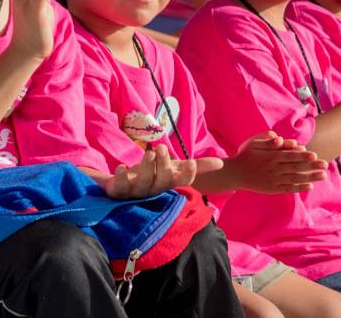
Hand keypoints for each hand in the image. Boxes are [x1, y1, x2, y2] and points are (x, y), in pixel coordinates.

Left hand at [104, 144, 222, 198]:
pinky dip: (120, 177)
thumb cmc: (154, 175)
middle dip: (163, 165)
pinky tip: (121, 167)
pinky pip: (120, 186)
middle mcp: (155, 189)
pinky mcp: (119, 190)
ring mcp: (137, 191)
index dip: (187, 174)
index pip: (181, 181)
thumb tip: (221, 164)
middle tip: (162, 148)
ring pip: (143, 183)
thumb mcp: (174, 168)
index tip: (191, 162)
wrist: (124, 185)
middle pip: (161, 181)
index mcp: (169, 183)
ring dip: (146, 167)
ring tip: (149, 152)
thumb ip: (197, 167)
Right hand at [230, 131, 328, 193]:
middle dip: (312, 167)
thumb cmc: (245, 156)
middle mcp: (273, 170)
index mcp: (270, 157)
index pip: (289, 156)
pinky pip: (288, 188)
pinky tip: (310, 186)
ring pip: (294, 179)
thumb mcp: (253, 144)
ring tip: (323, 176)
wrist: (234, 174)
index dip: (302, 157)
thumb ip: (267, 141)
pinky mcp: (272, 188)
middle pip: (296, 168)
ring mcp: (273, 180)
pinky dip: (299, 187)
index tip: (315, 155)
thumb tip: (279, 138)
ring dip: (310, 177)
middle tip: (326, 164)